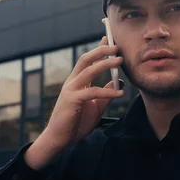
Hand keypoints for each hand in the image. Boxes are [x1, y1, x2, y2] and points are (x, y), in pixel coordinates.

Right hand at [24, 36, 123, 168]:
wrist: (60, 140)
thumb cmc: (76, 123)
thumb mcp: (96, 106)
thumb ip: (105, 94)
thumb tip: (118, 81)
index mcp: (76, 82)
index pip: (87, 61)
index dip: (98, 49)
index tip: (108, 39)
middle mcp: (72, 82)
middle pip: (86, 59)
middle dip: (101, 51)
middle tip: (116, 46)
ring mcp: (70, 90)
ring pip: (88, 71)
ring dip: (105, 64)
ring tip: (119, 60)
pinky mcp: (72, 100)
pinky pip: (92, 92)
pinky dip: (107, 91)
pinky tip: (119, 93)